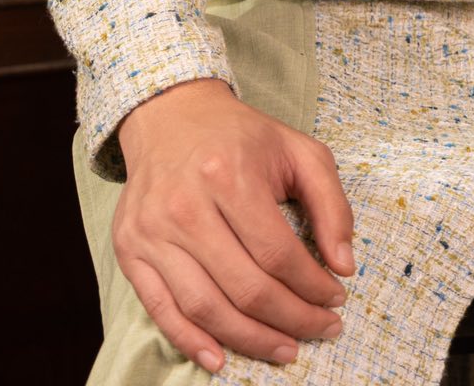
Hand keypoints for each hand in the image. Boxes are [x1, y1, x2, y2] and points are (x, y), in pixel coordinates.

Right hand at [113, 76, 354, 371]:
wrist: (170, 115)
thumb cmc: (240, 136)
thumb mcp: (298, 150)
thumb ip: (331, 202)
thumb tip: (344, 265)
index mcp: (229, 174)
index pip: (277, 253)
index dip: (312, 286)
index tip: (336, 298)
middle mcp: (186, 206)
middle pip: (245, 287)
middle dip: (291, 319)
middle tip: (320, 330)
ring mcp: (153, 232)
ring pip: (205, 308)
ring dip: (251, 340)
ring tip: (285, 350)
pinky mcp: (130, 250)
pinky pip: (162, 311)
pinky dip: (191, 343)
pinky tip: (221, 359)